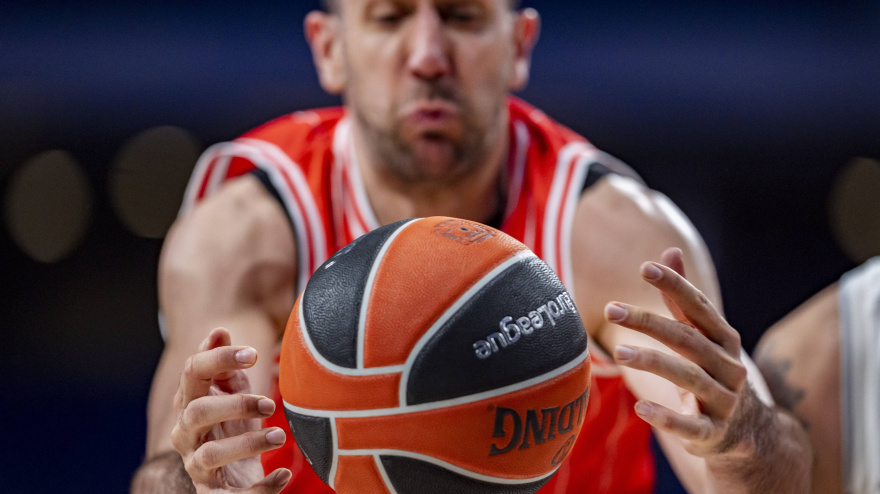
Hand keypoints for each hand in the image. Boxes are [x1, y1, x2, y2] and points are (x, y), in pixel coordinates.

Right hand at [171, 328, 290, 492]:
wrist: (230, 476)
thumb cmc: (230, 424)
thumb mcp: (230, 392)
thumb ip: (223, 364)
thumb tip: (219, 330)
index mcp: (189, 402)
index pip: (192, 373)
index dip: (219, 359)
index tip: (254, 354)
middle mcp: (186, 434)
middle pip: (196, 412)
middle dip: (234, 403)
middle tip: (269, 402)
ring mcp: (197, 466)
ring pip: (210, 455)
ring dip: (248, 443)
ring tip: (279, 435)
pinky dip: (260, 488)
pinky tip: (283, 476)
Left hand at [604, 248, 751, 456]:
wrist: (749, 433)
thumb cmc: (713, 373)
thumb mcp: (704, 336)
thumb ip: (683, 299)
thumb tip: (670, 251)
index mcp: (724, 339)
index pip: (698, 307)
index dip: (674, 285)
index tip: (644, 267)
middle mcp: (728, 366)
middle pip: (687, 339)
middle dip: (649, 322)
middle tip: (612, 309)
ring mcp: (723, 400)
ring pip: (688, 378)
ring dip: (653, 362)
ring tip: (619, 352)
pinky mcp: (712, 433)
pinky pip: (691, 426)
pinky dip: (667, 418)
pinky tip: (641, 410)